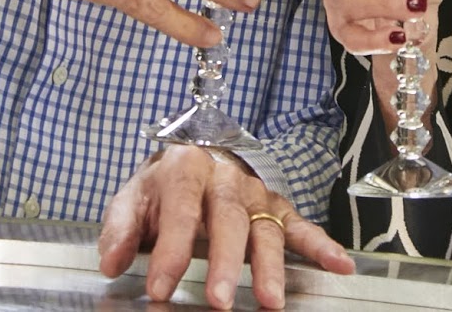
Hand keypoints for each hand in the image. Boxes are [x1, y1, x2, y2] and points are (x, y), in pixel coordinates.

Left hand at [98, 146, 355, 310]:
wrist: (193, 155)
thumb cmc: (162, 186)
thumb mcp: (132, 197)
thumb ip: (120, 229)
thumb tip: (112, 263)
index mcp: (186, 168)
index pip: (179, 212)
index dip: (170, 251)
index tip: (160, 287)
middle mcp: (226, 177)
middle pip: (228, 220)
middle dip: (223, 263)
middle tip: (218, 301)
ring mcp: (256, 192)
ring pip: (264, 229)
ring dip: (269, 266)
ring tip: (270, 301)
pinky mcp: (276, 206)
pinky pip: (301, 226)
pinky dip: (321, 246)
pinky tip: (339, 264)